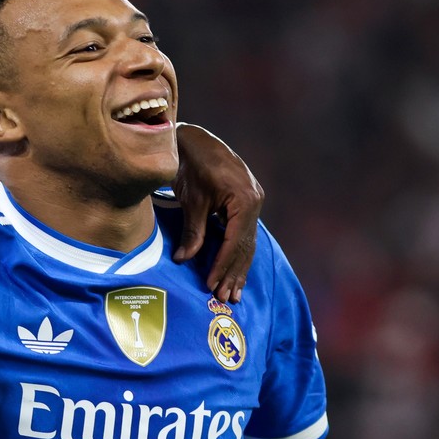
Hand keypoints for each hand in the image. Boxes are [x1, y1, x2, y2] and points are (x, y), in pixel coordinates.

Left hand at [172, 123, 263, 302]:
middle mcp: (255, 200)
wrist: (194, 140)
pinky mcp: (247, 201)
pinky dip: (238, 252)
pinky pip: (244, 232)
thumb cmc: (190, 164)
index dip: (223, 265)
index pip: (235, 242)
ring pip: (247, 241)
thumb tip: (184, 259)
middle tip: (225, 298)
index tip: (212, 285)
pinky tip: (236, 271)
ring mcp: (254, 200)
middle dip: (234, 273)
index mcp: (244, 199)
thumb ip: (192, 230)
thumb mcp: (191, 199)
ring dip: (239, 268)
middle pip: (245, 245)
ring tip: (234, 293)